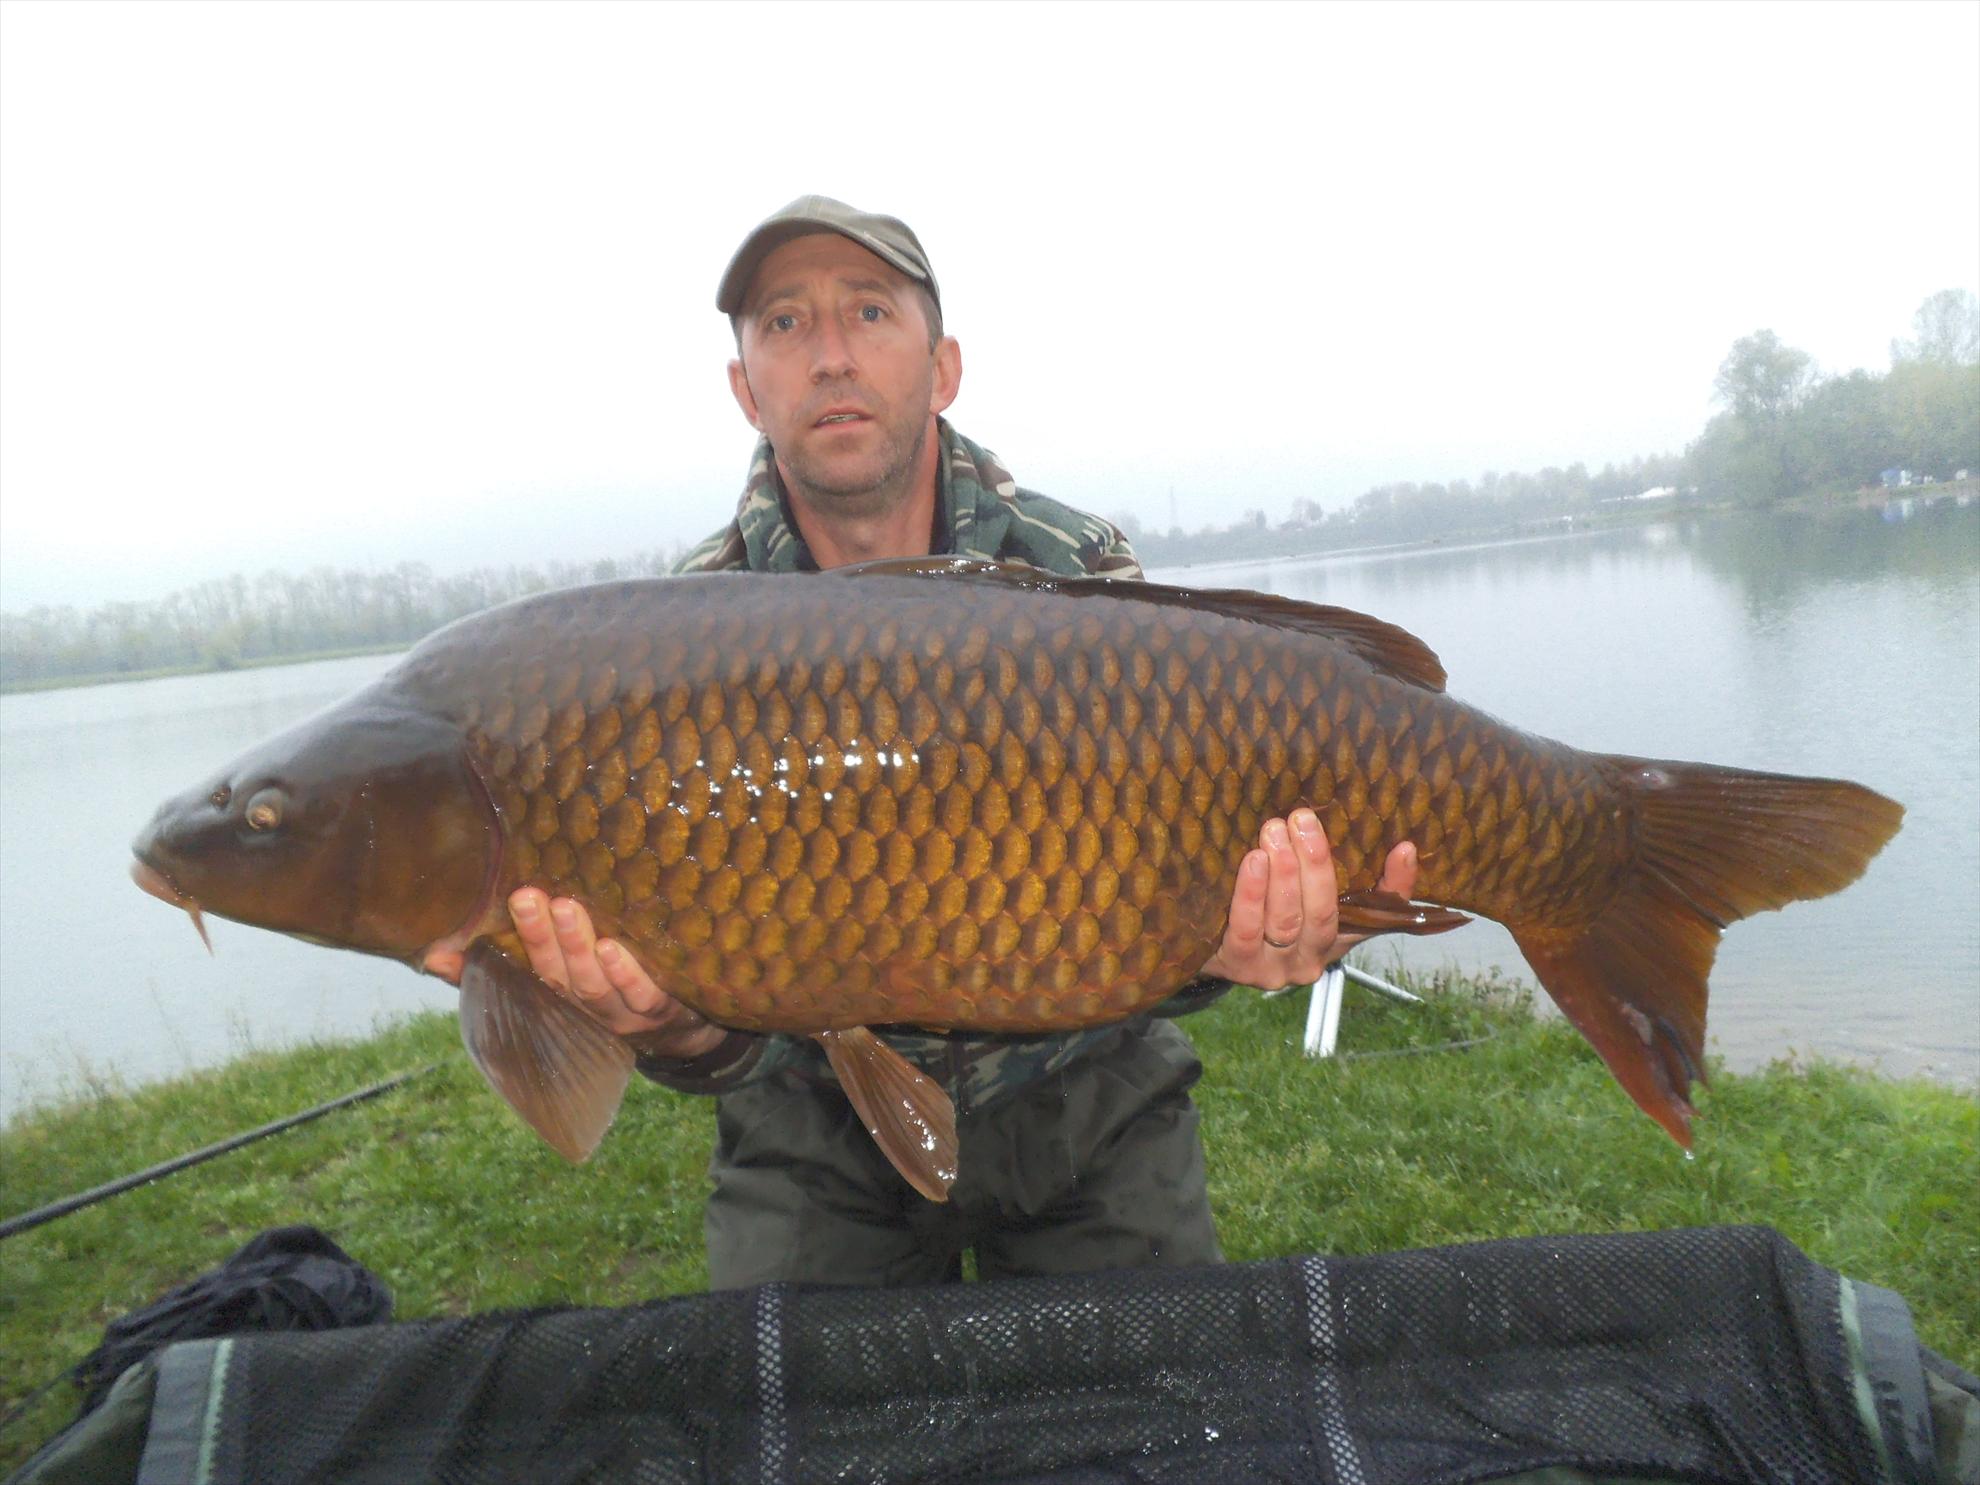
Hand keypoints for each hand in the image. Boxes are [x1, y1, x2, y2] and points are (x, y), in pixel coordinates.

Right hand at [498, 890, 726, 1057]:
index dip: (499, 950)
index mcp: (557, 993)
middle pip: (554, 974)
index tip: (491, 908)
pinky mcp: (660, 1012)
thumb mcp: (561, 973)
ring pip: (592, 984)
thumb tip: (434, 952)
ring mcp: (621, 1013)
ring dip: (576, 948)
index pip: (522, 970)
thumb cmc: (611, 987)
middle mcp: (583, 1006)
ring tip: (566, 911)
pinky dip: (626, 975)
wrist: (681, 1029)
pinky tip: (612, 949)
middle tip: (527, 896)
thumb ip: (503, 962)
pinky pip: (640, 996)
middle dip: (538, 936)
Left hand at [1199, 810, 1418, 989]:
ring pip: (1285, 921)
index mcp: (1336, 940)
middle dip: (1314, 864)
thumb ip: (1349, 873)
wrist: (1211, 948)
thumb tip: (1404, 846)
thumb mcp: (1309, 892)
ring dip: (1283, 874)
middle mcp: (1309, 960)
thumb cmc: (1267, 910)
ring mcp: (1273, 968)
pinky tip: (1253, 862)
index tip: (1402, 847)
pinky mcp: (1237, 965)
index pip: (1376, 916)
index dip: (1394, 885)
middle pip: (1321, 914)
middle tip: (1301, 820)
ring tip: (1274, 832)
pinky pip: (1247, 930)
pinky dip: (1251, 895)